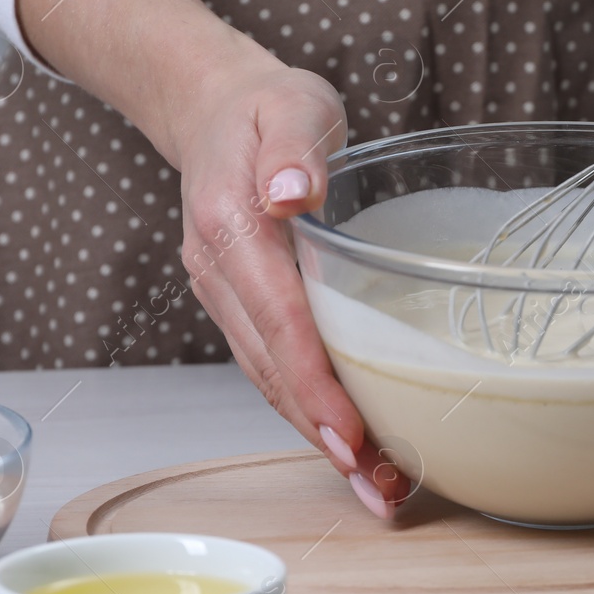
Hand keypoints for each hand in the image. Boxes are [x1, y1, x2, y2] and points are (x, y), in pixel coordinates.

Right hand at [169, 57, 413, 519]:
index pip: (279, 319)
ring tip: (375, 487)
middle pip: (272, 368)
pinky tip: (349, 444)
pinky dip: (308, 409)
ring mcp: (225, 294)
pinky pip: (272, 367)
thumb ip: (294, 148)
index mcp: (232, 226)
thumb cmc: (268, 106)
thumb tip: (294, 192)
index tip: (351, 434)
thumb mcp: (292, 104)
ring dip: (318, 436)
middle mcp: (220, 272)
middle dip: (324, 434)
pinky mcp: (241, 306)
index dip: (314, 382)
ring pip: (269, 379)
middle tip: (379, 488)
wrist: (214, 107)